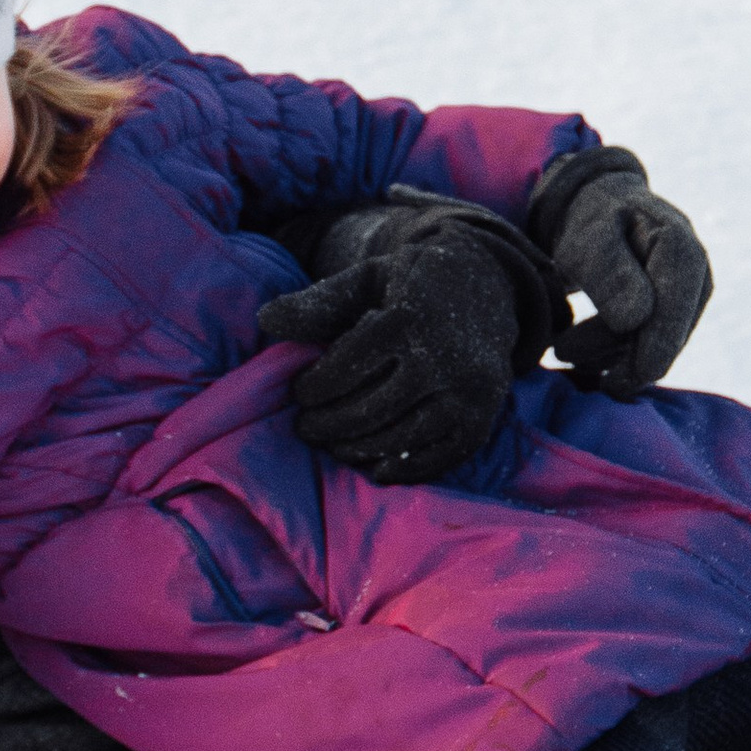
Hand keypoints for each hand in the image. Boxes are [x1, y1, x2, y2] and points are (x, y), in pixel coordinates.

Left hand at [257, 215, 531, 483]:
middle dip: (329, 424)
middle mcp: (444, 358)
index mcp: (410, 318)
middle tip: (306, 428)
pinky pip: (439, 457)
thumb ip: (317, 302)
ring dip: (359, 449)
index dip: (315, 386)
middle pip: (371, 409)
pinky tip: (374, 469)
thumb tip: (265, 319)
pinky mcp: (483, 419)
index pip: (348, 366)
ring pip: (401, 437)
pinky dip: (404, 470)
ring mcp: (469, 392)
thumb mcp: (364, 281)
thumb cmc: (409, 287)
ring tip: (334, 444)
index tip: (299, 393)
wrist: (485, 287)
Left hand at [528, 149, 711, 397]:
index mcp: (681, 249)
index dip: (652, 349)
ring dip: (609, 356)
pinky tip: (583, 354)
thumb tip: (636, 318)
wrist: (602, 206)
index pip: (674, 310)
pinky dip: (615, 355)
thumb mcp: (590, 237)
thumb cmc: (593, 218)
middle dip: (618, 355)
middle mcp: (696, 276)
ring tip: (562, 348)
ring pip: (655, 346)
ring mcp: (689, 298)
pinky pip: (650, 347)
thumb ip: (609, 272)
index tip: (620, 381)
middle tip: (561, 353)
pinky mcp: (674, 314)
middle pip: (665, 336)